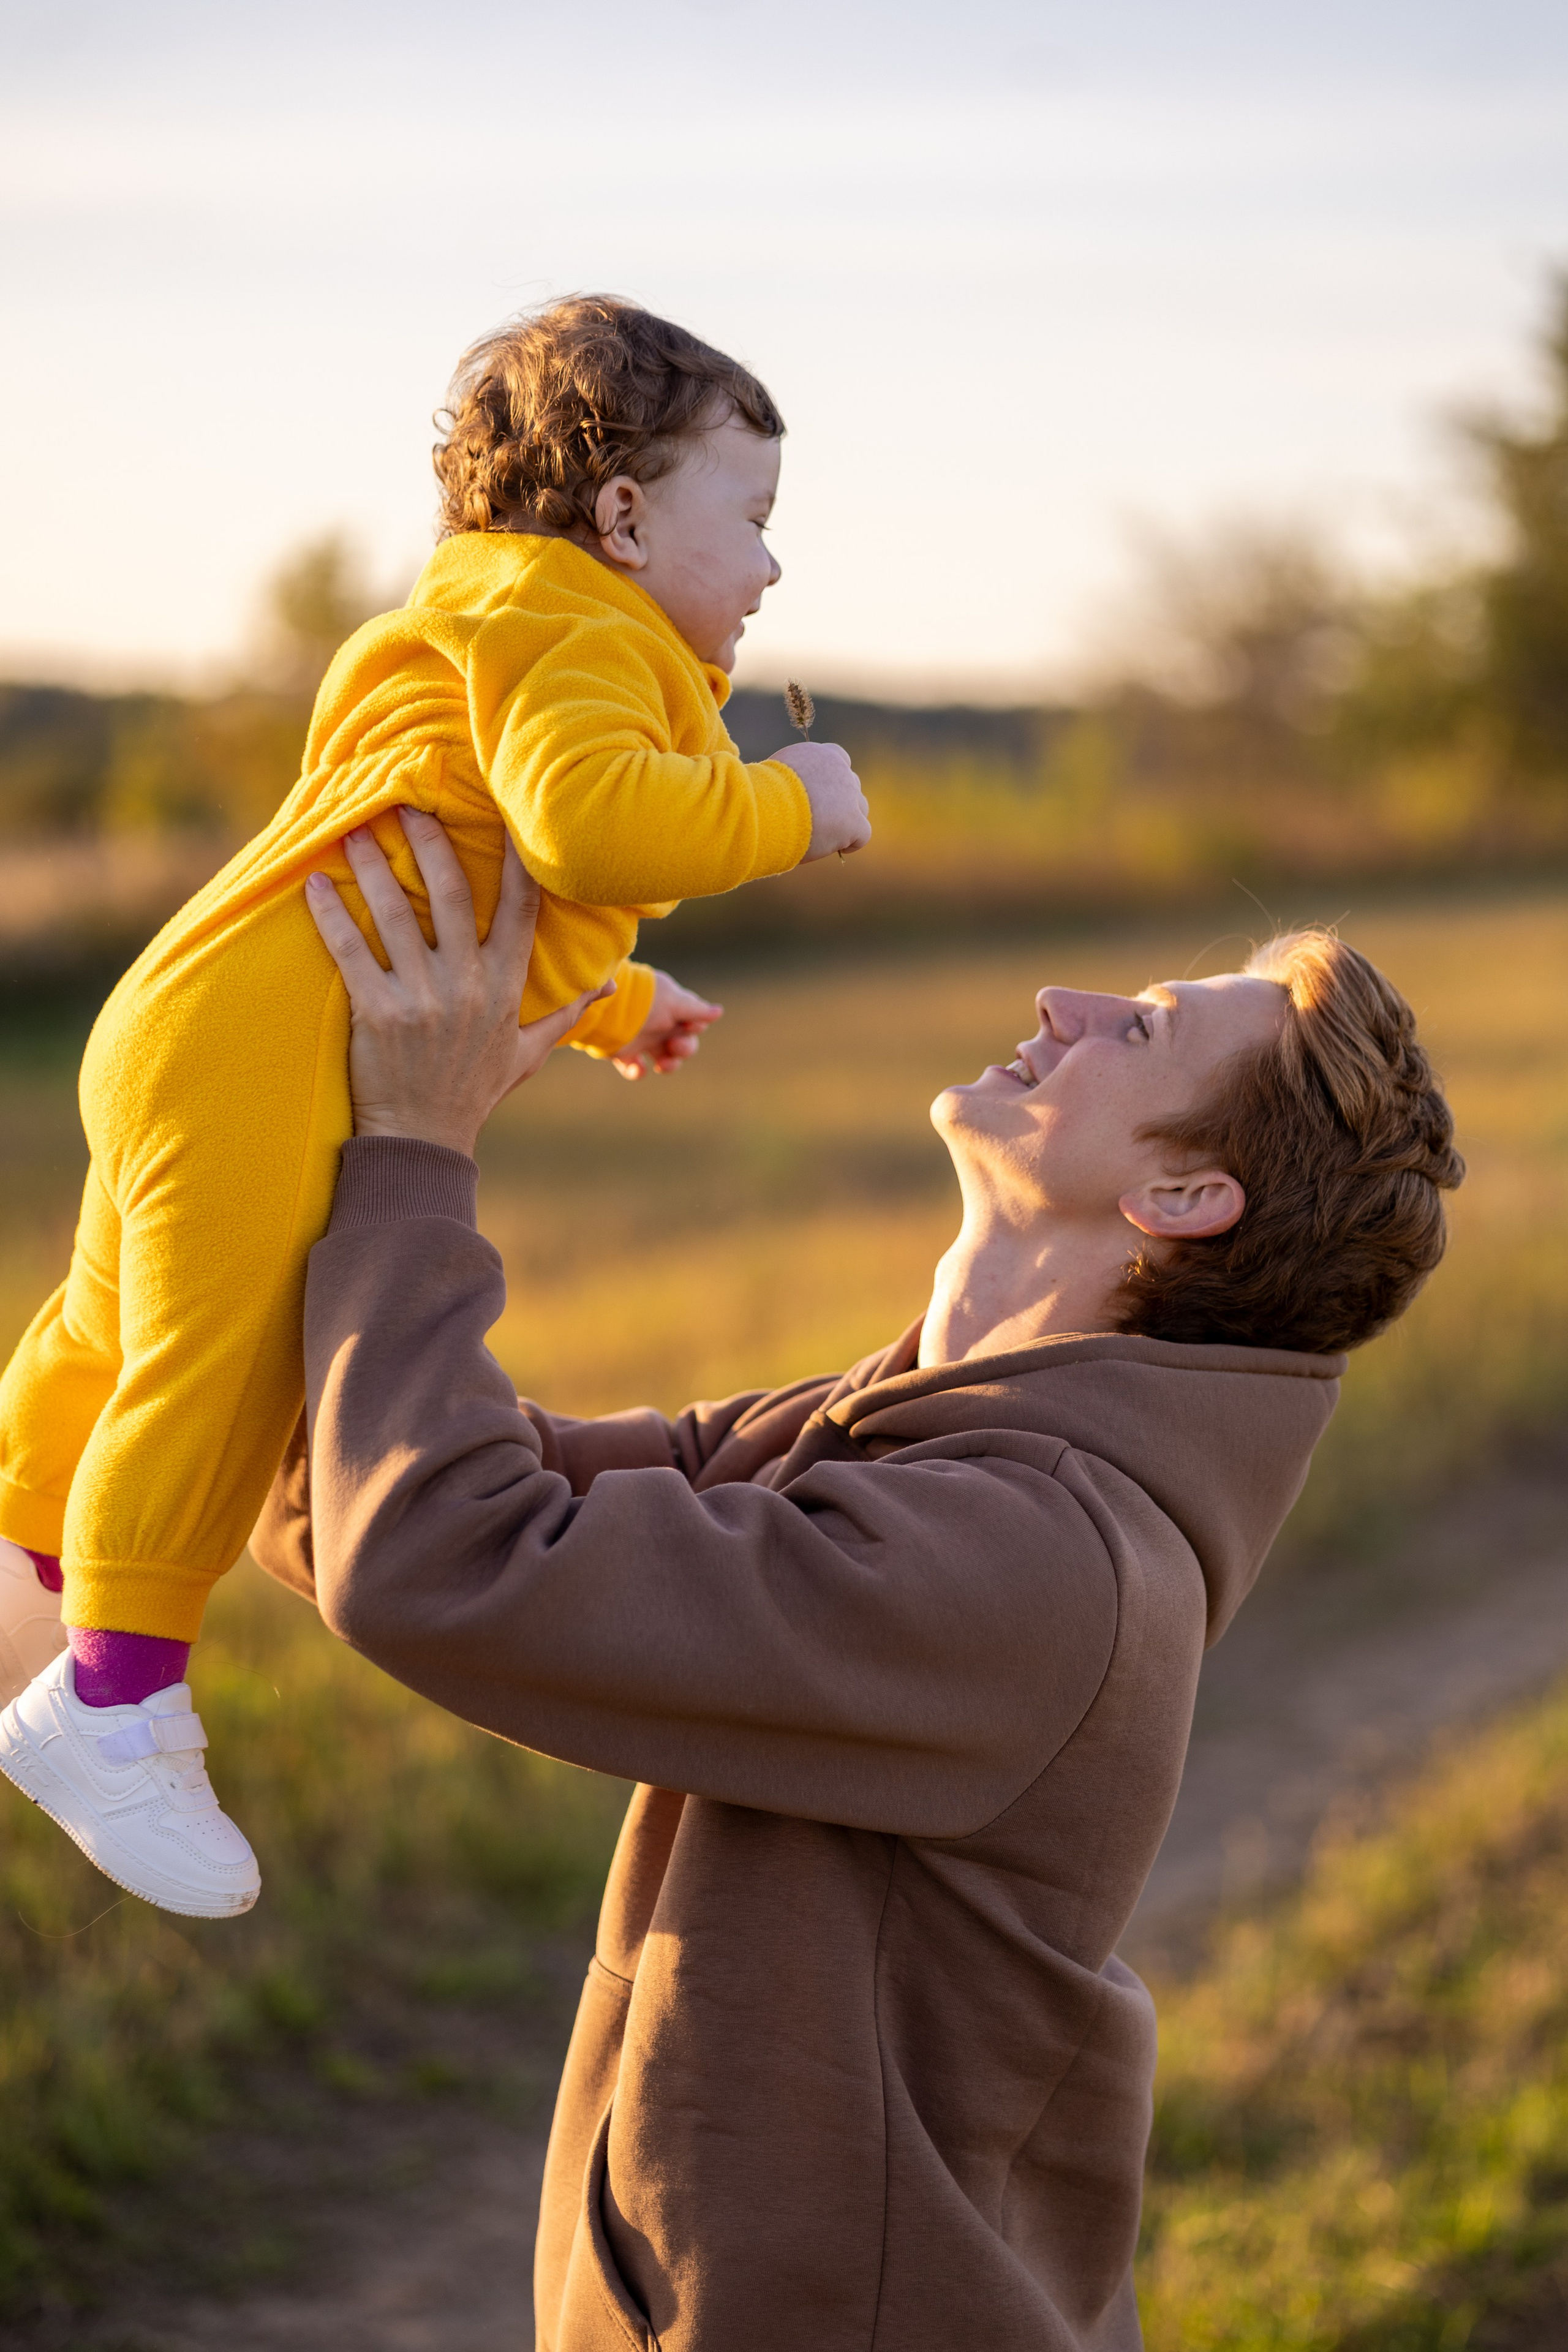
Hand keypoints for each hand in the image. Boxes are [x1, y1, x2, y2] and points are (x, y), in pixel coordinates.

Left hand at [304, 809, 610, 1155]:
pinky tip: (315, 886)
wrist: (422, 1138)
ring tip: (350, 831)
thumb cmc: (474, 1092)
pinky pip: (351, 951)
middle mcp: (467, 985)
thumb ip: (564, 1015)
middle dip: (429, 842)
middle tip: (406, 803)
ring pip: (395, 914)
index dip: (515, 859)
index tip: (505, 814)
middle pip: (450, 893)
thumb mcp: (527, 1053)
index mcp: (505, 988)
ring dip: (372, 866)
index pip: (519, 910)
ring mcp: (421, 997)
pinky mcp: (377, 1012)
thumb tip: (607, 986)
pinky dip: (331, 915)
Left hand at [610, 969, 723, 1079]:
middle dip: (685, 1049)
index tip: (688, 1027)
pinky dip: (637, 1072)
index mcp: (672, 1008)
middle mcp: (658, 1024)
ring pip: (664, 1059)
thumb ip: (697, 1010)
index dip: (694, 1028)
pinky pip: (635, 1068)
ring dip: (668, 1065)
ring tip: (660, 1064)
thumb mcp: (675, 1003)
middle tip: (674, 1046)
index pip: (693, 1022)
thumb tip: (719, 1011)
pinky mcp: (623, 1052)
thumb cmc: (645, 1002)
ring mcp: (641, 1038)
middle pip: (683, 1044)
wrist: (606, 1009)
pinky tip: (636, 1068)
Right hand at [770, 742, 871, 860]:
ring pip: (860, 807)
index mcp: (818, 754)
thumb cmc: (761, 797)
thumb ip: (789, 782)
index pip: (838, 759)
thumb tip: (788, 797)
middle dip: (839, 799)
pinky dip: (852, 842)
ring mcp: (849, 795)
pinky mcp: (852, 822)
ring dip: (848, 819)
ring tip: (828, 833)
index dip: (831, 778)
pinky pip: (863, 834)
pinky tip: (838, 847)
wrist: (767, 808)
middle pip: (850, 784)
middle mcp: (838, 769)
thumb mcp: (774, 779)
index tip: (820, 791)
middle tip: (820, 817)